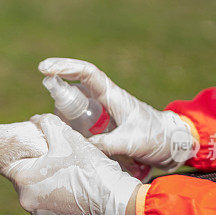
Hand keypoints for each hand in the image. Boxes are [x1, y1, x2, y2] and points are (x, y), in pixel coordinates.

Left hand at [2, 114, 140, 214]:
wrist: (116, 204)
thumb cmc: (90, 169)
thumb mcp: (68, 137)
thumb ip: (46, 124)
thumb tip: (35, 121)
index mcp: (24, 179)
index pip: (9, 162)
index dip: (22, 152)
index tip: (36, 149)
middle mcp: (26, 201)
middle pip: (24, 178)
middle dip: (38, 168)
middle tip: (59, 161)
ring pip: (37, 194)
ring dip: (48, 185)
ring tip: (70, 177)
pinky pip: (50, 209)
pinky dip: (59, 201)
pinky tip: (75, 194)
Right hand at [39, 58, 197, 169]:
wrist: (171, 144)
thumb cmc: (155, 137)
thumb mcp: (131, 142)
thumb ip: (107, 144)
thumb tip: (81, 146)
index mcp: (113, 95)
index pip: (86, 73)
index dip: (65, 67)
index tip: (44, 68)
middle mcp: (105, 99)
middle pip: (75, 85)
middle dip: (57, 86)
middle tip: (45, 102)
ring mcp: (103, 111)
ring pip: (75, 104)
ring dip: (62, 111)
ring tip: (55, 126)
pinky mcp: (103, 124)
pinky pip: (81, 120)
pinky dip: (71, 125)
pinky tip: (66, 138)